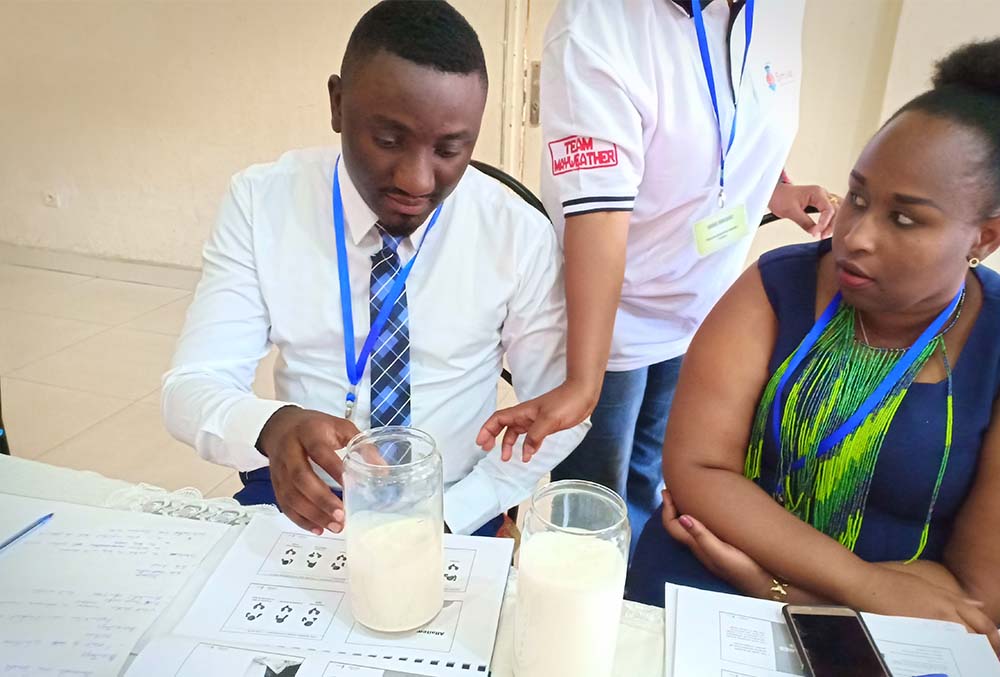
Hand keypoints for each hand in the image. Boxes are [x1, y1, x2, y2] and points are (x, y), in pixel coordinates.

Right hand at [256, 406, 359, 534]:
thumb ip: (360, 445)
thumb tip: (382, 470)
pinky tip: (318, 528)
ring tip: (335, 526)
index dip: (333, 469)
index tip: (350, 486)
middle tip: (342, 514)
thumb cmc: (316, 428)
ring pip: (291, 494)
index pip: (319, 451)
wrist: (281, 426)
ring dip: (313, 514)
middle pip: (301, 477)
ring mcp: (279, 469)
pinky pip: (285, 504)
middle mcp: (290, 451)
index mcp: (308, 433)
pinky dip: (300, 519)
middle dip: (321, 499)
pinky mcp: (275, 483)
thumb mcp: (340, 426)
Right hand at [475, 379, 597, 461]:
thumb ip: (535, 436)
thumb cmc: (566, 402)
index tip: (481, 442)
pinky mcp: (544, 425)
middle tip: (487, 450)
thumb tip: (525, 452)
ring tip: (507, 458)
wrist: (582, 395)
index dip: (487, 429)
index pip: (498, 419)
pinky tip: (528, 454)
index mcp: (522, 412)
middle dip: (493, 437)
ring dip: (508, 444)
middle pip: (503, 426)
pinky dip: (526, 446)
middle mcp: (525, 416)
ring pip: (515, 433)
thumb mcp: (549, 420)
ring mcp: (535, 420)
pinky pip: (530, 437)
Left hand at [661, 489, 772, 594]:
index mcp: (698, 546)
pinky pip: (703, 529)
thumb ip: (703, 537)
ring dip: (685, 510)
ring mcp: (711, 547)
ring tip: (688, 495)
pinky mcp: (723, 547)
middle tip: (674, 489)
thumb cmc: (744, 570)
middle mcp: (701, 546)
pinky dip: (700, 516)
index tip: (666, 491)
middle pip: (679, 525)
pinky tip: (710, 510)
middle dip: (674, 506)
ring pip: (691, 526)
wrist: (766, 585)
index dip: (667, 509)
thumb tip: (682, 517)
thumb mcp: (722, 553)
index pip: (673, 526)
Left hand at [768, 182, 838, 237]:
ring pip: (835, 210)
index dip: (824, 223)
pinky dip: (830, 220)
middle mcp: (822, 193)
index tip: (817, 233)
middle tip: (822, 236)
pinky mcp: (819, 202)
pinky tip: (826, 228)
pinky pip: (830, 211)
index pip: (828, 210)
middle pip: (836, 210)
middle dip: (831, 224)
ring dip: (832, 223)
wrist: (774, 193)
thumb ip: (804, 222)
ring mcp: (822, 197)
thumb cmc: (780, 197)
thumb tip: (814, 232)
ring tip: (824, 234)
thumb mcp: (791, 212)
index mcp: (817, 192)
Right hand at [848, 564, 999, 653]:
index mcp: (949, 603)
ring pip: (958, 647)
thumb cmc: (894, 583)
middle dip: (984, 651)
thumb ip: (955, 598)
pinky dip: (945, 656)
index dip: (994, 639)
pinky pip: (937, 651)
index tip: (996, 648)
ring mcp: (929, 627)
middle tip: (986, 661)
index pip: (983, 625)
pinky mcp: (914, 636)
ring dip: (966, 655)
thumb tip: (979, 606)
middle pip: (975, 639)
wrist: (866, 586)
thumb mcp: (928, 585)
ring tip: (967, 663)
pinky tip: (944, 661)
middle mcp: (943, 616)